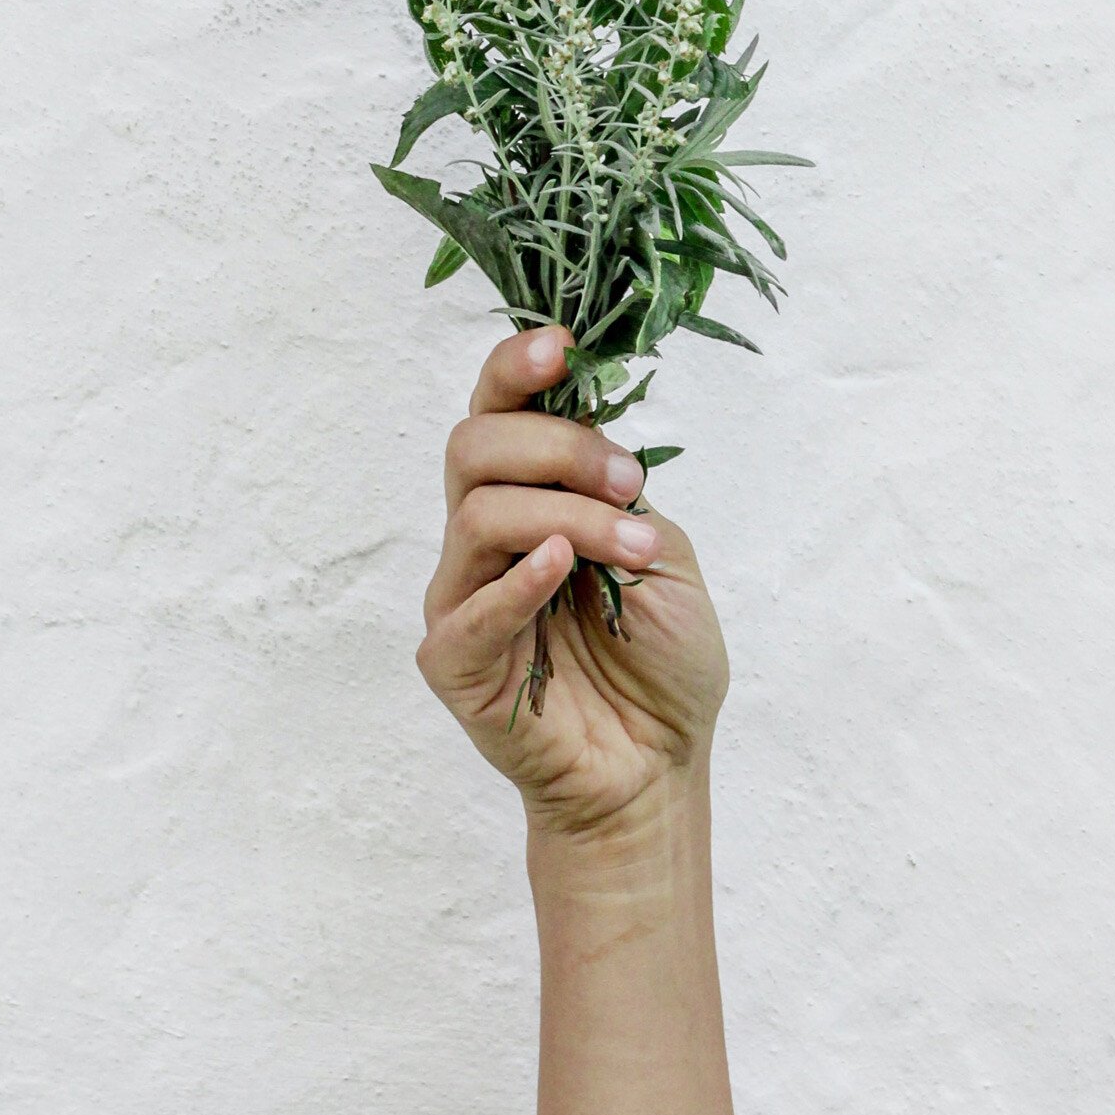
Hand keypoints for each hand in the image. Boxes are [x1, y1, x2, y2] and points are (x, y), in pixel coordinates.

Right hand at [415, 326, 729, 841]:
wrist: (659, 767)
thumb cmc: (660, 660)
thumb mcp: (661, 549)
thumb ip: (617, 491)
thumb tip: (590, 429)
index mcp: (529, 495)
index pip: (496, 409)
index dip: (517, 367)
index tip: (563, 347)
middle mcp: (483, 535)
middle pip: (474, 446)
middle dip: (558, 447)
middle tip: (628, 481)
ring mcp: (461, 597)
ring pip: (480, 513)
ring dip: (568, 516)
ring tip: (633, 549)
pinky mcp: (453, 662)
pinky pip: (469, 609)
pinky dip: (517, 581)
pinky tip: (561, 569)